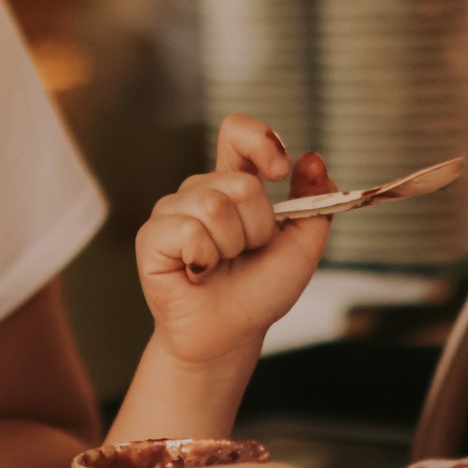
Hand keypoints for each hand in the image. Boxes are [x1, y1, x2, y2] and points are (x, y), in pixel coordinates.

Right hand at [138, 116, 334, 366]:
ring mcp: (172, 211)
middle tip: (246, 254)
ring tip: (221, 265)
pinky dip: (204, 258)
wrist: (231, 335)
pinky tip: (198, 273)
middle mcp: (200, 191)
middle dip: (258, 228)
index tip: (279, 170)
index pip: (237, 133)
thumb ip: (315, 201)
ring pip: (214, 207)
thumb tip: (313, 159)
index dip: (260, 141)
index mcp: (233, 183)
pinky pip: (187, 231)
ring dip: (231, 247)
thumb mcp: (303, 246)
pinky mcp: (152, 236)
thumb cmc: (259, 291)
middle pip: (240, 184)